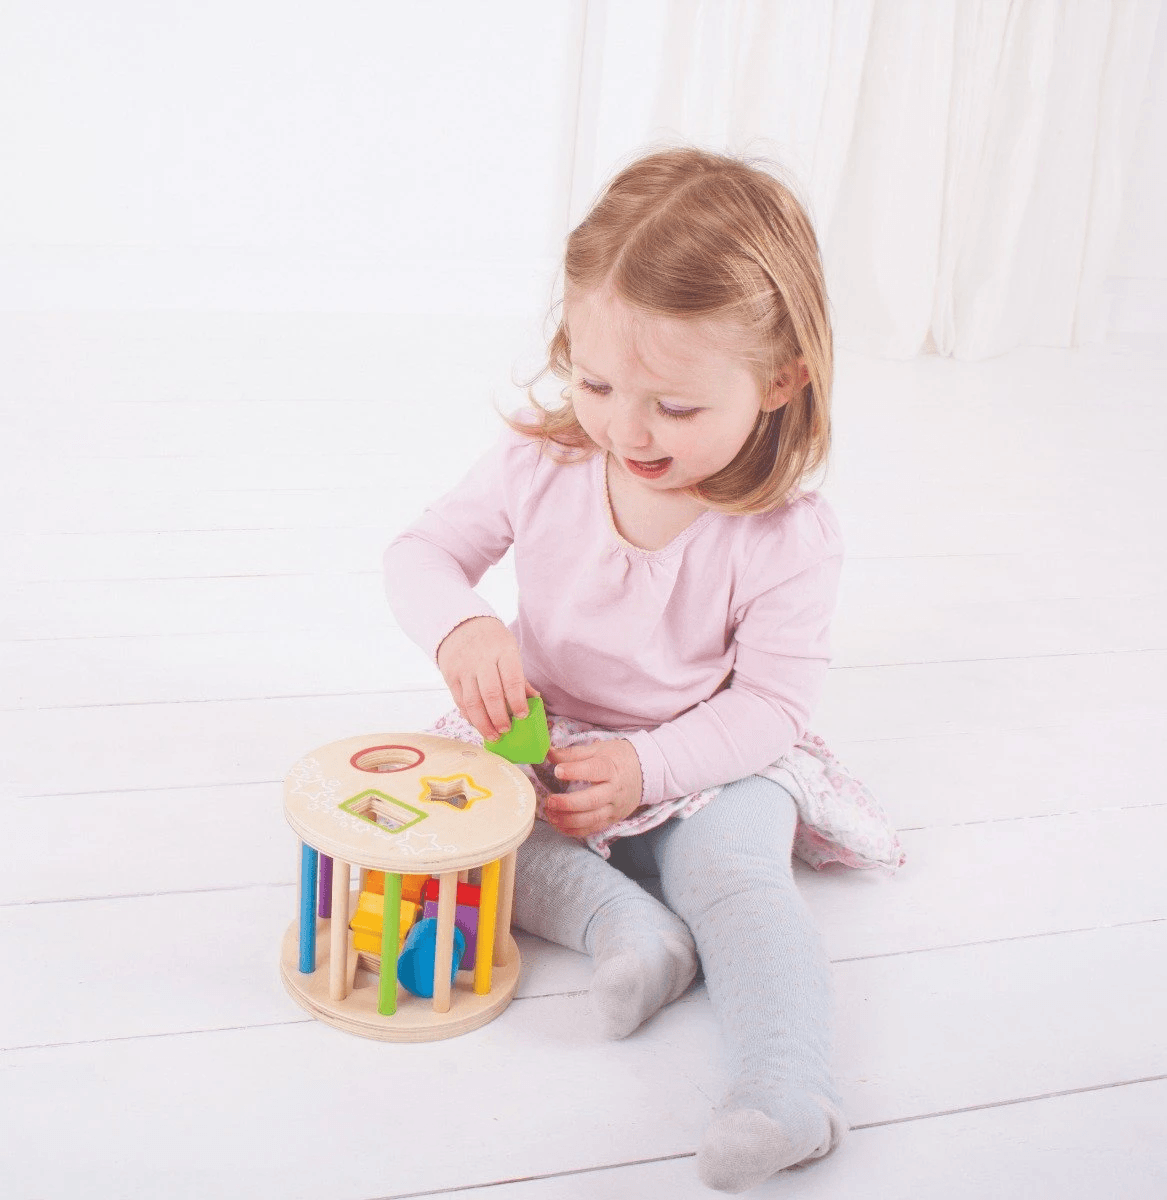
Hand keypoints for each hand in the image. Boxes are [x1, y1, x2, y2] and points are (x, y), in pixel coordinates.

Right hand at [436, 616, 537, 741]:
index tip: (522, 716)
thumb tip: (534, 700)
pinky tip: (478, 724)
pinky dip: (469, 717)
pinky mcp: (450, 676)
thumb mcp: (509, 649)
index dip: (517, 701)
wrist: (459, 624)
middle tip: (507, 730)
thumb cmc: (492, 640)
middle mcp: (481, 660)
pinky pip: (460, 701)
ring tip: (494, 735)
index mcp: (502, 651)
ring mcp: (464, 669)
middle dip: (499, 717)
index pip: (511, 680)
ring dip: (483, 723)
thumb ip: (519, 676)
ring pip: (472, 702)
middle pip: (491, 695)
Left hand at [544, 739, 642, 837]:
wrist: (645, 772)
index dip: (574, 771)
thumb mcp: (598, 749)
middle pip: (592, 801)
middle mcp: (614, 791)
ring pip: (590, 819)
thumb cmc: (618, 758)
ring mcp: (614, 808)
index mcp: (611, 768)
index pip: (594, 770)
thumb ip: (573, 753)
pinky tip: (558, 824)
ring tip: (550, 813)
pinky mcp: (612, 820)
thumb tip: (549, 753)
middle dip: (568, 804)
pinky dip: (573, 830)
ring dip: (567, 820)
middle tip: (549, 800)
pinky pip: (592, 829)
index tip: (557, 771)